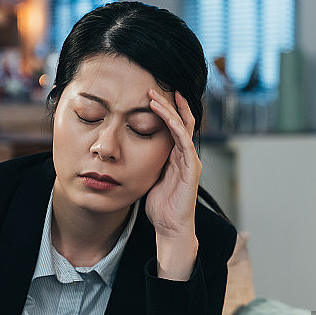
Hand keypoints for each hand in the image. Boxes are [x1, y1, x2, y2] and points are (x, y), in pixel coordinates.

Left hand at [146, 89, 200, 279]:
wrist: (169, 227)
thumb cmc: (159, 206)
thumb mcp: (147, 177)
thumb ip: (143, 162)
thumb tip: (124, 151)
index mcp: (176, 156)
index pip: (173, 126)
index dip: (164, 110)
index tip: (150, 95)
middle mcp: (186, 155)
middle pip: (180, 121)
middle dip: (168, 103)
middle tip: (153, 87)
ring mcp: (190, 160)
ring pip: (183, 127)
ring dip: (169, 110)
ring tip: (156, 96)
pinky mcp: (192, 167)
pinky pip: (184, 141)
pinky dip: (175, 126)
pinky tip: (165, 115)